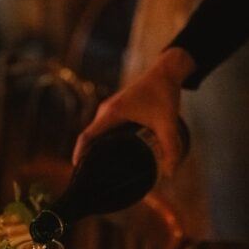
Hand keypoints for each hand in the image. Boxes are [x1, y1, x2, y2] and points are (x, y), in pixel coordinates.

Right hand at [73, 47, 194, 177]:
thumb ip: (171, 147)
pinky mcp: (115, 110)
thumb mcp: (168, 123)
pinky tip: (109, 153)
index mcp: (111, 113)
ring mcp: (109, 109)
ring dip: (94, 148)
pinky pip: (102, 128)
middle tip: (91, 176)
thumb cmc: (164, 93)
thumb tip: (170, 173)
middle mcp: (106, 111)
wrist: (166, 71)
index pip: (87, 136)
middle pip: (89, 137)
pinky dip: (102, 141)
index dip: (79, 154)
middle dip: (87, 156)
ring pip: (95, 133)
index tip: (78, 170)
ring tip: (98, 168)